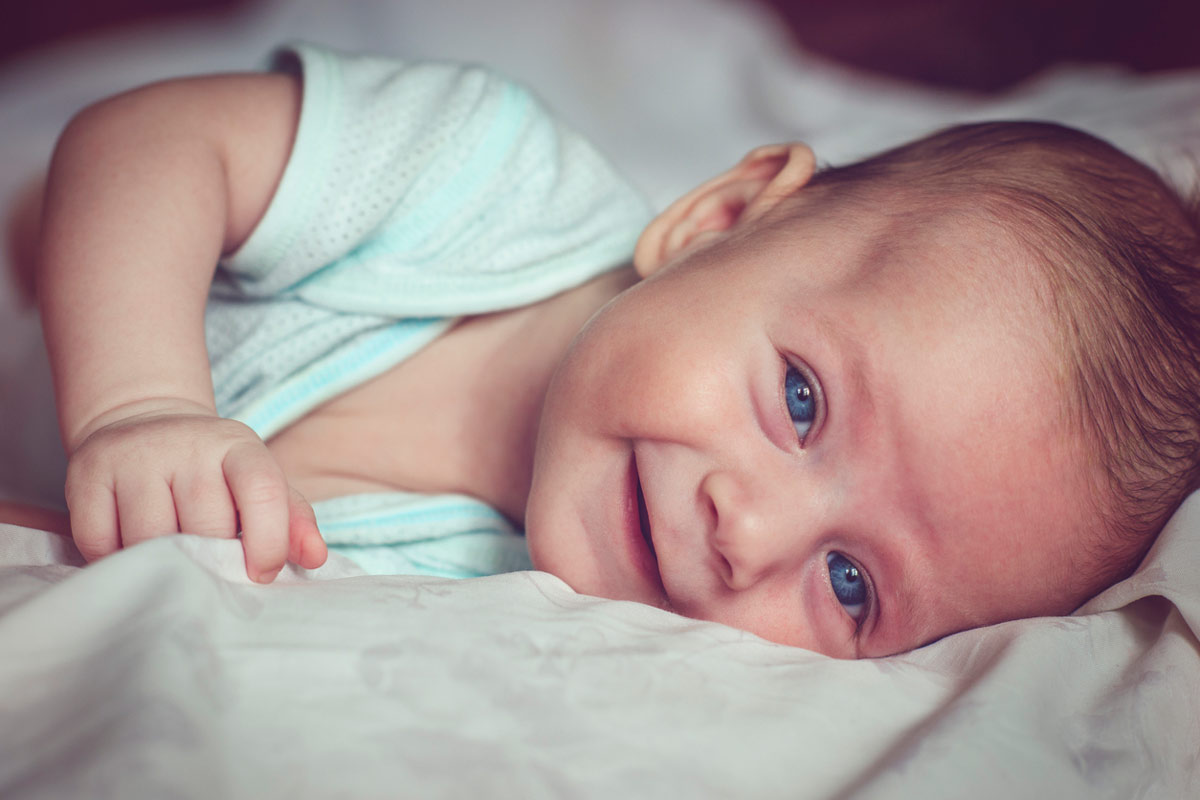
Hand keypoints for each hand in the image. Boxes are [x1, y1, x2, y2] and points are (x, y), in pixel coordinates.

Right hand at [65, 400, 326, 581]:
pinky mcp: (86, 473)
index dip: (269, 541)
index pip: (262, 490)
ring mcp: (134, 456)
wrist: (145, 426)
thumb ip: (293, 519)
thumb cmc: (214, 472)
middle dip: (211, 560)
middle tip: (210, 573)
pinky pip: (99, 540)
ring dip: (162, 566)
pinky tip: (131, 555)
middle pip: (205, 525)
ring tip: (171, 566)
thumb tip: (316, 558)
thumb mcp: (259, 483)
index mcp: (238, 446)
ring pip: (150, 538)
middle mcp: (187, 444)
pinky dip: (115, 560)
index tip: (262, 574)